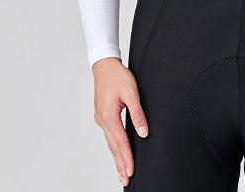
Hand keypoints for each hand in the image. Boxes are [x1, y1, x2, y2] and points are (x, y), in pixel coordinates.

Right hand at [92, 57, 149, 186]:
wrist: (105, 65)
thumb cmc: (118, 76)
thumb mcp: (131, 93)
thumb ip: (137, 114)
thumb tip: (143, 132)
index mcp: (109, 116)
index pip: (121, 142)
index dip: (127, 158)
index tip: (131, 172)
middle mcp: (102, 120)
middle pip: (113, 147)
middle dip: (120, 164)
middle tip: (125, 180)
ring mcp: (101, 118)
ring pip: (110, 143)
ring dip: (116, 158)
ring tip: (121, 172)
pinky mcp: (102, 115)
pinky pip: (109, 135)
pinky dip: (114, 147)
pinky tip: (117, 152)